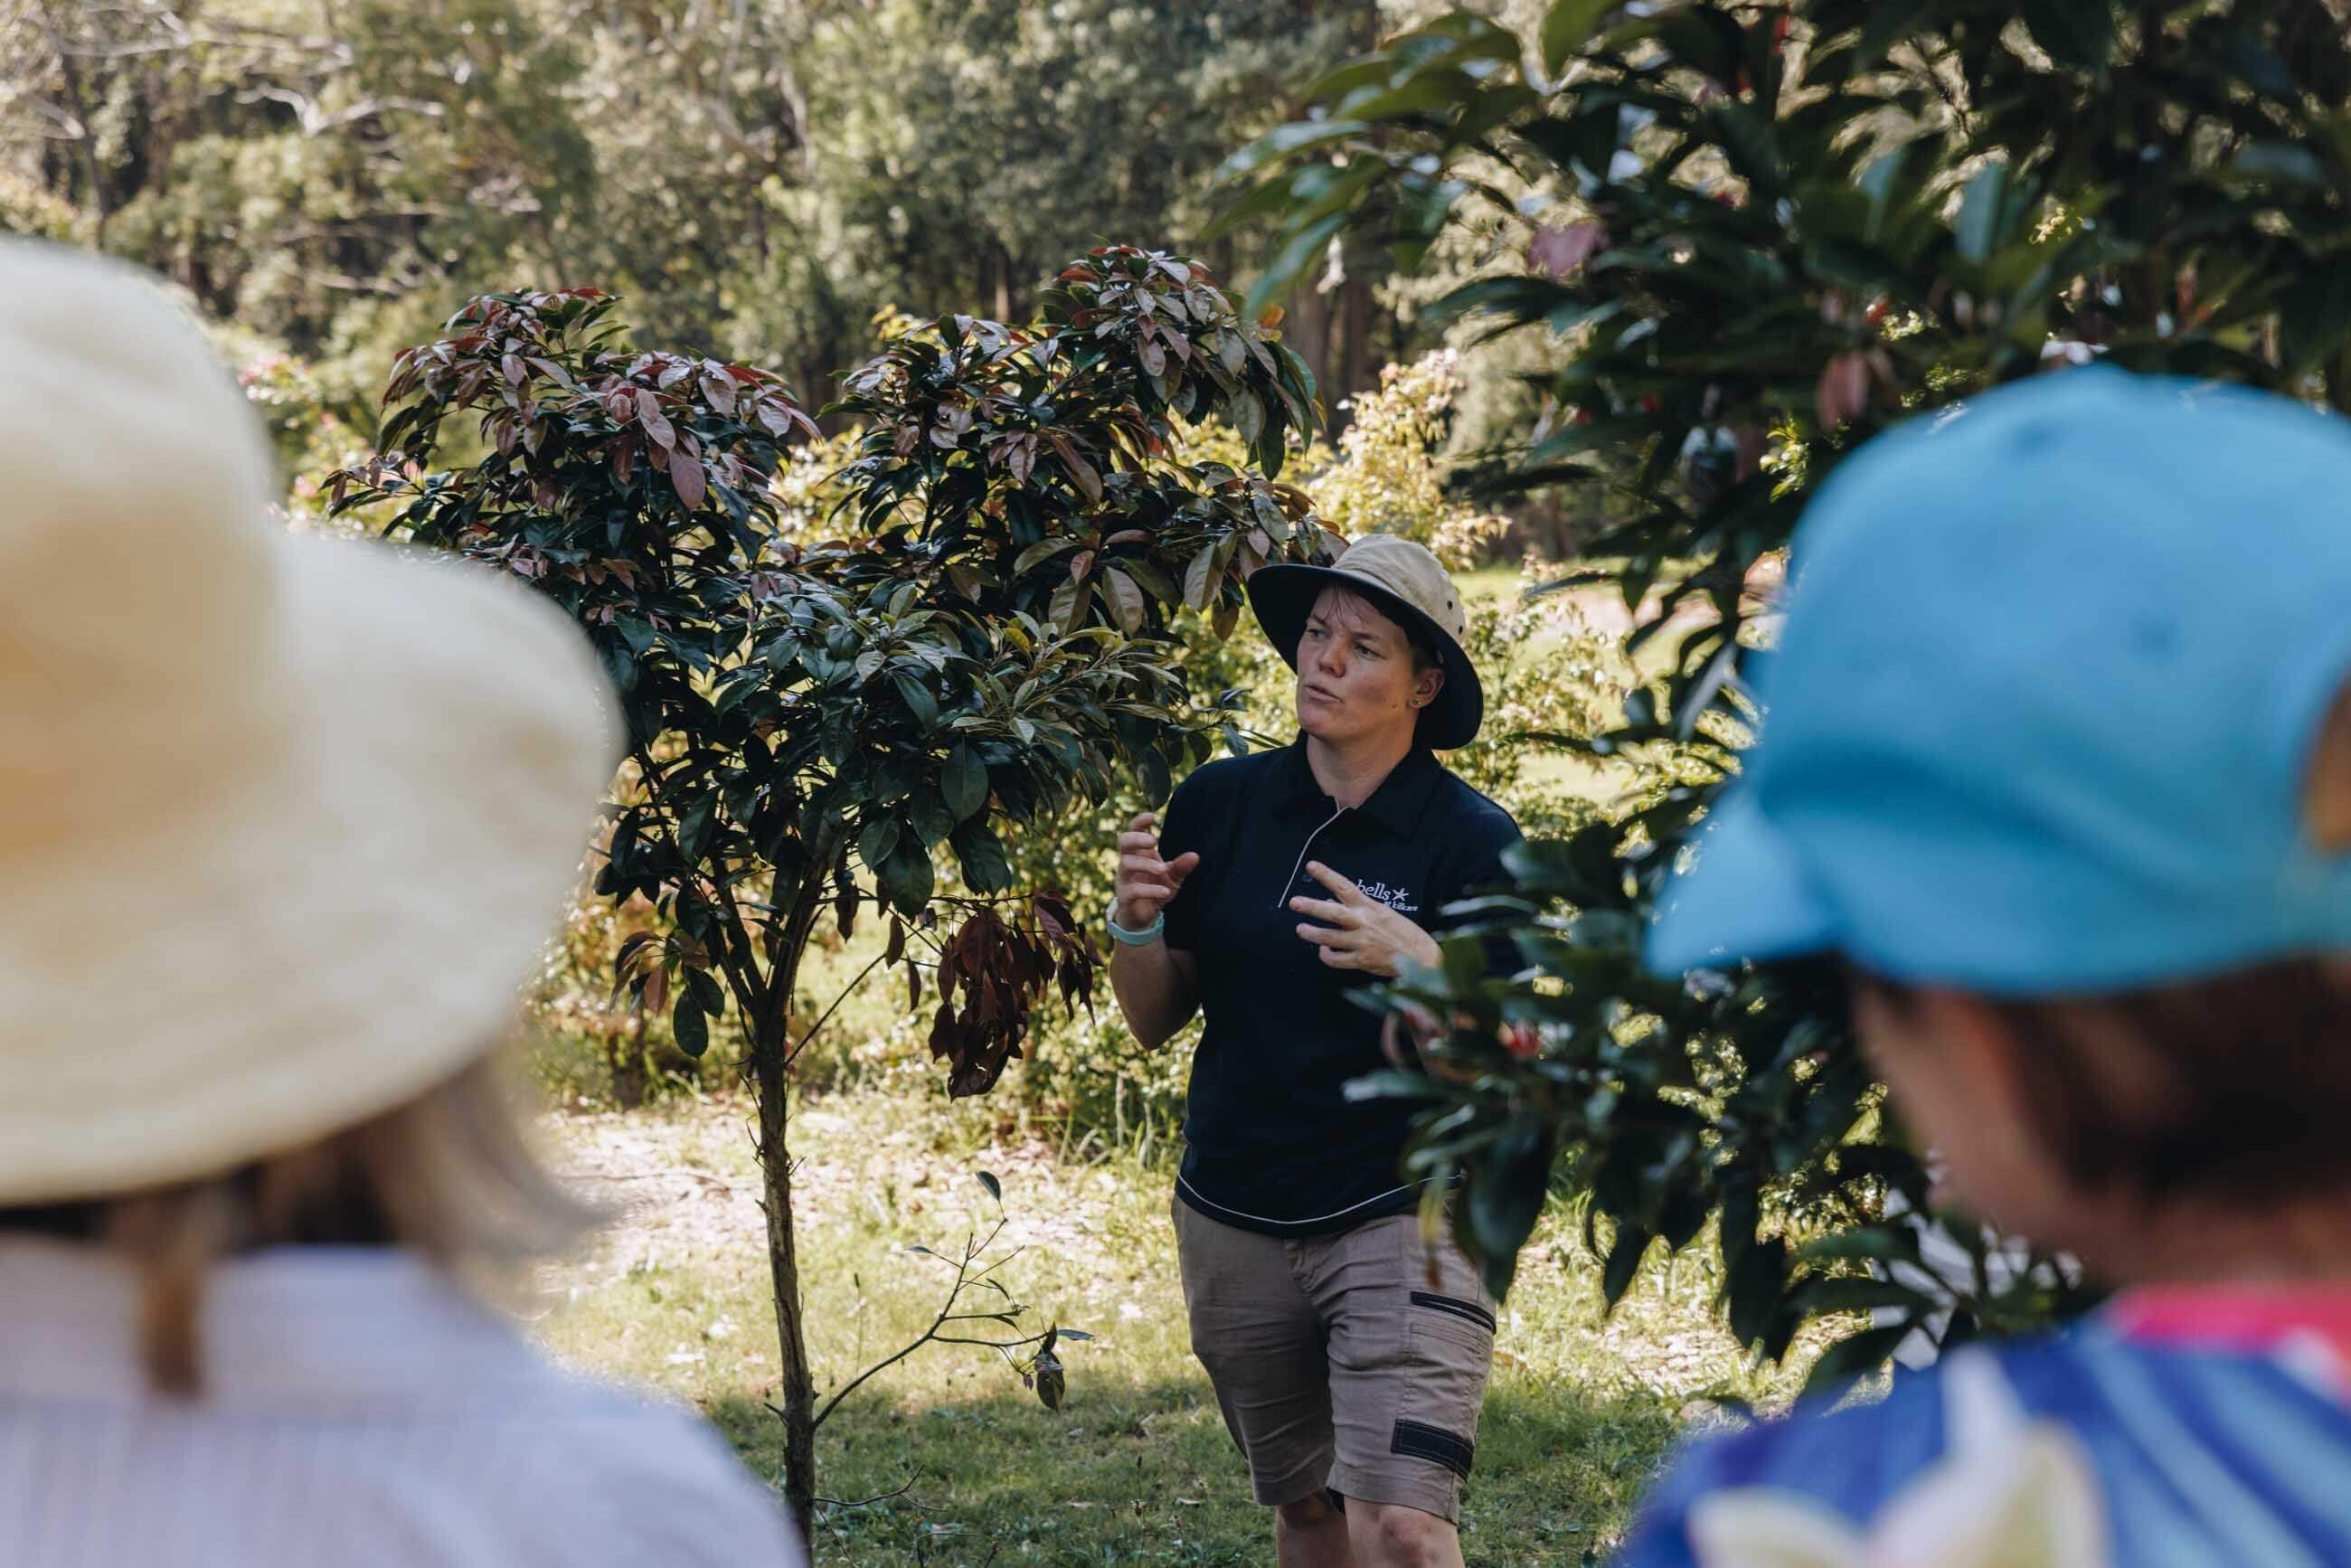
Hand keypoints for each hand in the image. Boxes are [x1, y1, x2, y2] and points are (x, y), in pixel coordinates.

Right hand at [1113, 812, 1198, 929]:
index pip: (1133, 831)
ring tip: (1163, 869)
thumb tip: (1195, 855)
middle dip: (1136, 838)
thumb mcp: (1173, 878)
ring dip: (1146, 864)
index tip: (1152, 816)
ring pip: (1126, 864)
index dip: (1139, 822)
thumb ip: (1181, 867)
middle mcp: (1128, 862)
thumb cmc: (1156, 889)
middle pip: (1123, 841)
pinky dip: (1150, 889)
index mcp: (1139, 853)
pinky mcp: (1124, 897)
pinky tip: (1165, 891)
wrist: (1144, 917)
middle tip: (1154, 841)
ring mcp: (1124, 879)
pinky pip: (1133, 890)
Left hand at [1289, 862, 1442, 976]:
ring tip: (1301, 929)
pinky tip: (1323, 951)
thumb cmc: (1404, 933)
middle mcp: (1363, 923)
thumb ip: (1358, 907)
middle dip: (1311, 906)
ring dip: (1311, 933)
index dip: (1326, 875)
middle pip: (1332, 912)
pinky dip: (1326, 955)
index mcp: (1369, 908)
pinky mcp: (1361, 961)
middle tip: (1294, 902)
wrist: (1421, 958)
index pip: (1344, 886)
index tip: (1311, 866)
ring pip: (1328, 937)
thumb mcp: (1383, 912)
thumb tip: (1331, 900)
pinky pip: (1335, 959)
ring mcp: (1361, 942)